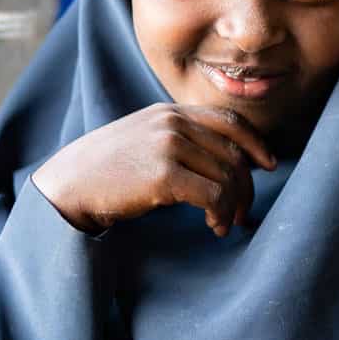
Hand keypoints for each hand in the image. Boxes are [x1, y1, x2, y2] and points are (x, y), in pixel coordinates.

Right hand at [32, 104, 276, 237]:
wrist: (69, 184)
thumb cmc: (107, 171)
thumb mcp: (143, 140)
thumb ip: (178, 140)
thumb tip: (221, 163)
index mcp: (170, 112)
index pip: (229, 121)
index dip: (256, 144)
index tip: (269, 165)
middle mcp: (173, 123)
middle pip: (233, 153)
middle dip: (246, 187)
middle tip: (244, 214)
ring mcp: (168, 145)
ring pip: (227, 176)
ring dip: (233, 207)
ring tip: (224, 225)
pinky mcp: (164, 174)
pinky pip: (213, 195)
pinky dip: (220, 214)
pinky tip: (213, 227)